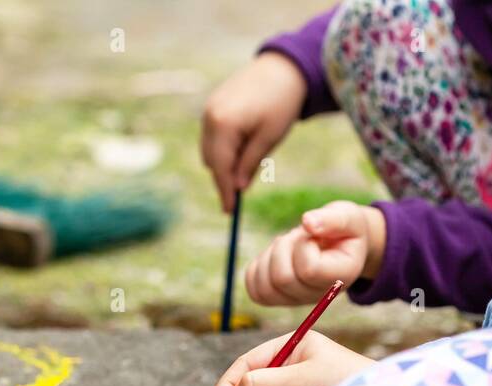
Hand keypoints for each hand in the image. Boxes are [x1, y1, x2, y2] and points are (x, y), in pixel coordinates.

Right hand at [201, 53, 307, 212]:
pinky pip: (212, 137)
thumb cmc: (281, 103)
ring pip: (209, 150)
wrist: (283, 68)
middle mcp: (210, 117)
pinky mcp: (213, 106)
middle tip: (237, 198)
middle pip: (211, 161)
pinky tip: (240, 152)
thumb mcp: (269, 138)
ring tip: (245, 170)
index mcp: (224, 124)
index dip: (225, 192)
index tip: (229, 212)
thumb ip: (250, 163)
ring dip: (223, 165)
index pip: (220, 167)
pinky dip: (222, 150)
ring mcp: (209, 110)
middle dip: (223, 180)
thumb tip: (238, 188)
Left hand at [245, 201, 385, 305]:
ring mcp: (297, 300)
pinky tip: (275, 256)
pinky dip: (258, 268)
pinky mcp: (278, 298)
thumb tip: (306, 222)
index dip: (304, 245)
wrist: (342, 245)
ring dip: (270, 257)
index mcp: (339, 277)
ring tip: (289, 246)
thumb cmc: (346, 229)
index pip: (308, 269)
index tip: (314, 235)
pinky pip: (254, 290)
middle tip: (298, 236)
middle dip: (284, 247)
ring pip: (265, 287)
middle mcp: (318, 296)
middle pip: (282, 278)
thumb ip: (332, 219)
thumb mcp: (347, 216)